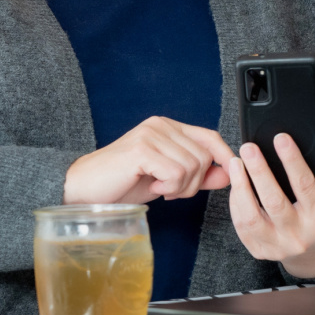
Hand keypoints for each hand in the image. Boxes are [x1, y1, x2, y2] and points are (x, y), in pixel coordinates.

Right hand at [63, 116, 233, 204]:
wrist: (85, 189)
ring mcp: (151, 134)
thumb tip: (228, 174)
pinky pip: (177, 172)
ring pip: (192, 166)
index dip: (223, 156)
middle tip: (171, 190)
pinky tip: (153, 187)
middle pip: (204, 155)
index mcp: (167, 127)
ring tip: (160, 188)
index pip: (209, 136)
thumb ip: (197, 175)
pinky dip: (170, 186)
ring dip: (181, 187)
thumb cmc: (123, 183)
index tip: (227, 177)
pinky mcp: (142, 149)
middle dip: (195, 182)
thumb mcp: (167, 179)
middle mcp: (160, 125)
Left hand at [228, 134, 314, 278]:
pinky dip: (236, 204)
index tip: (281, 138)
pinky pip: (242, 227)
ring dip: (240, 187)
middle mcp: (298, 236)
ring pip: (251, 217)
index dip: (292, 160)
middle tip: (249, 148)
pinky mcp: (260, 252)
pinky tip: (235, 184)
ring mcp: (277, 247)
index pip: (305, 185)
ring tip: (235, 163)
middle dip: (259, 171)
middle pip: (274, 201)